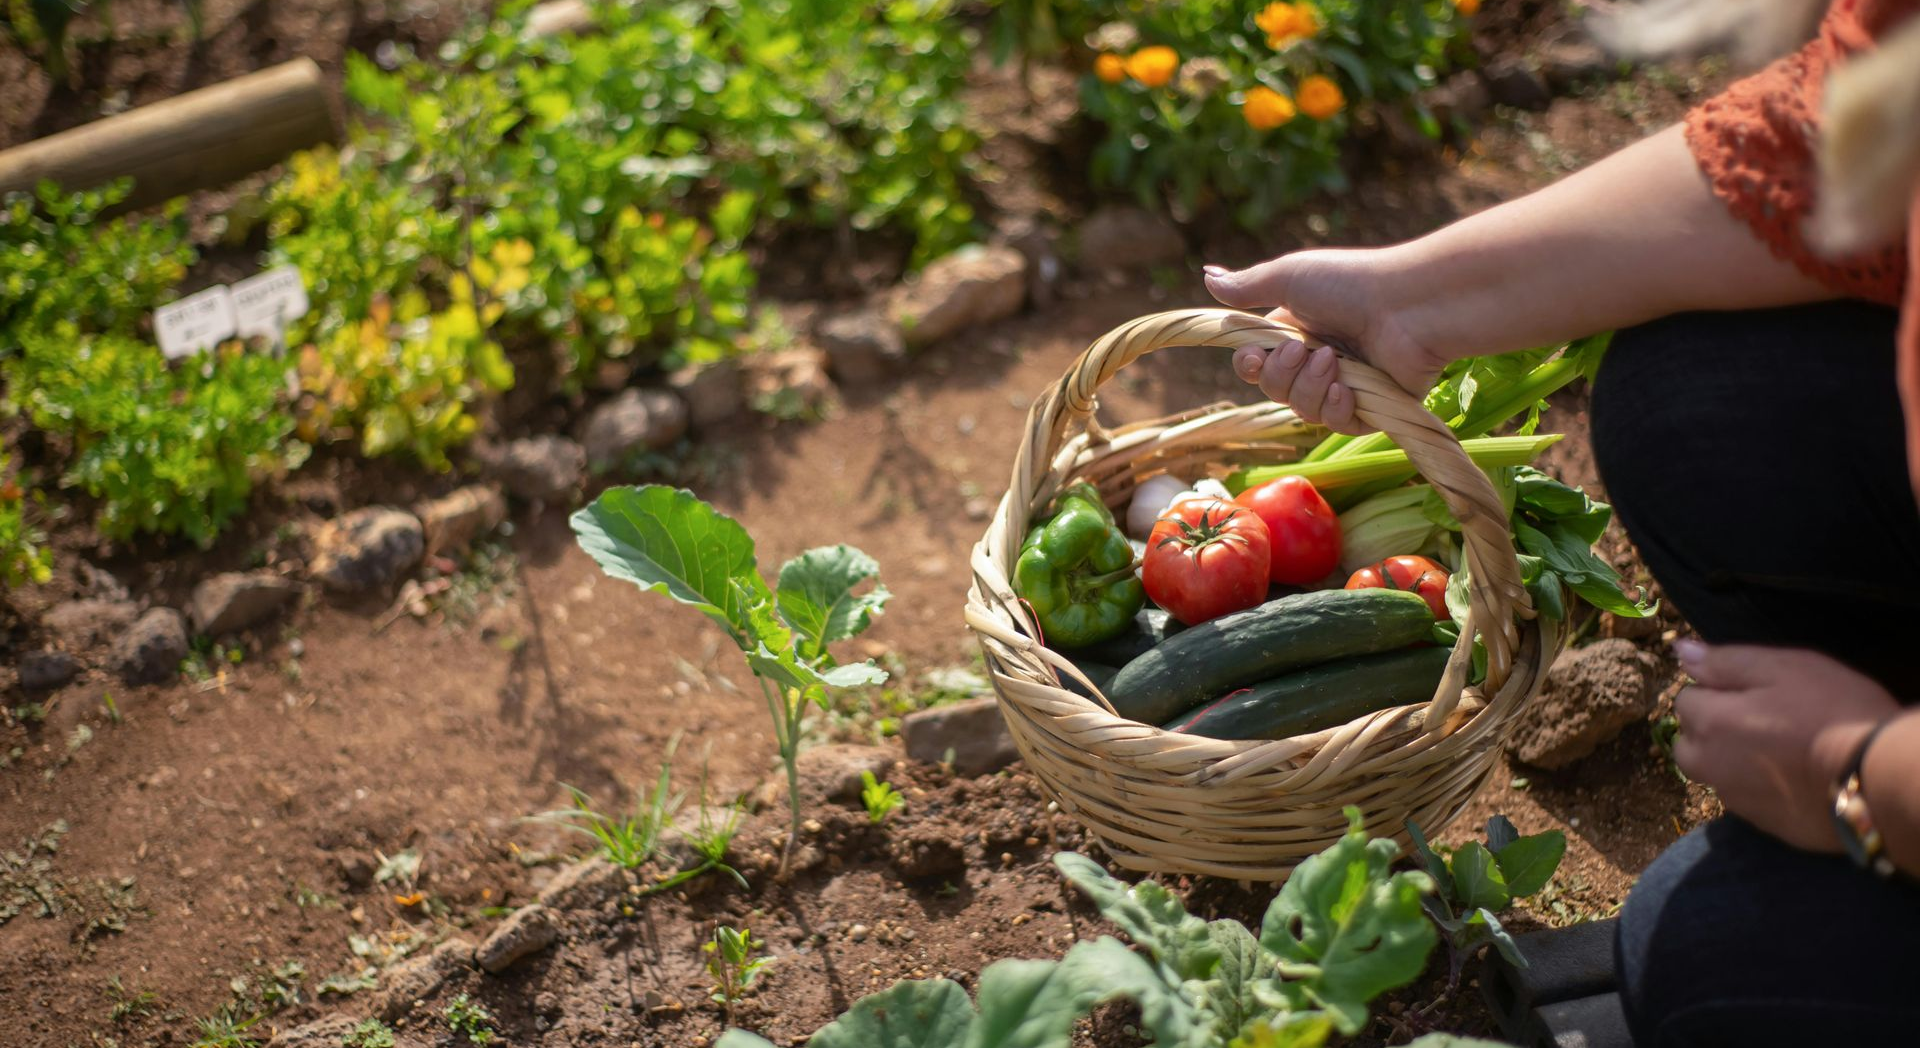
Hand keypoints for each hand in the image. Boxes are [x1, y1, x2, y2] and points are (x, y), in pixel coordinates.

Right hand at [1203, 248, 1450, 433]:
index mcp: (1296, 331)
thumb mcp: (1290, 277)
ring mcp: (1345, 385)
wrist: (1409, 305)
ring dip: (1310, 388)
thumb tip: (1206, 275)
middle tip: (1303, 351)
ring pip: (1302, 410)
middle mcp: (1318, 359)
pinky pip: (1336, 424)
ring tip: (1334, 362)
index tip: (1253, 357)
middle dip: (1281, 375)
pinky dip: (1336, 409)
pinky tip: (1347, 391)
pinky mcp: (1372, 408)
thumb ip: (1247, 286)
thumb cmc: (1351, 283)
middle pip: (1274, 390)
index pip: (1256, 363)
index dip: (1249, 366)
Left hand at [1672, 640, 1898, 852]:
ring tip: (1776, 750)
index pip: (1685, 700)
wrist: (1879, 779)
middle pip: (1688, 744)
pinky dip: (1758, 788)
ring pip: (1715, 775)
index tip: (1750, 692)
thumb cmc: (1834, 712)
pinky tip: (1791, 778)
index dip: (1715, 691)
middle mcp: (1711, 766)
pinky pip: (1747, 800)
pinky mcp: (1766, 826)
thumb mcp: (1783, 668)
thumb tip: (1681, 651)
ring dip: (1729, 762)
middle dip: (1708, 731)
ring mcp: (1738, 801)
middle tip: (1758, 721)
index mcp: (1711, 723)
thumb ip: (1725, 661)